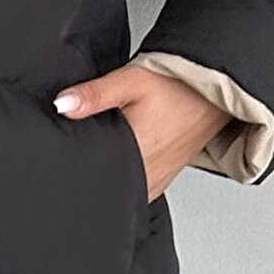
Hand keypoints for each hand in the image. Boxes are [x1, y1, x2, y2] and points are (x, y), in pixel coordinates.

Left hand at [52, 62, 232, 202]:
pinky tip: (115, 174)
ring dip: (108, 184)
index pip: (96, 175)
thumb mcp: (131, 80)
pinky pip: (141, 192)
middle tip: (69, 169)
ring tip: (91, 172)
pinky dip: (126, 186)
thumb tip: (62, 105)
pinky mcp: (165, 177)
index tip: (59, 168)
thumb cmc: (176, 85)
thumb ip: (94, 95)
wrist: (213, 90)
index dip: (74, 174)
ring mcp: (158, 177)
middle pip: (108, 187)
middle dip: (88, 181)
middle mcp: (148, 170)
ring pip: (125, 193)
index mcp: (136, 150)